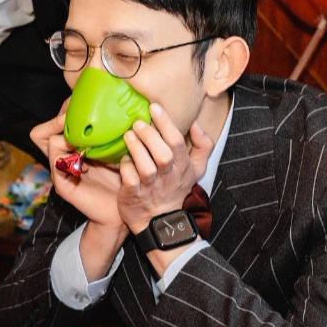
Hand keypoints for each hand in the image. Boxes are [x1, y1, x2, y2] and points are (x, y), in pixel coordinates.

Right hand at [33, 102, 125, 230]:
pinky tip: (89, 151)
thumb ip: (110, 134)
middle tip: (81, 114)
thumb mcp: (116, 150)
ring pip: (47, 140)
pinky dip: (70, 151)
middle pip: (40, 132)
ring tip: (87, 131)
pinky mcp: (63, 184)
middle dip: (60, 117)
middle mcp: (61, 159)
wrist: (122, 211)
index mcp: (71, 150)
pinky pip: (57, 161)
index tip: (83, 105)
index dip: (63, 112)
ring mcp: (59, 171)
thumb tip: (117, 107)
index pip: (53, 125)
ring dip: (66, 131)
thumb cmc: (122, 180)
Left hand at [117, 103, 213, 233]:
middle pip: (164, 155)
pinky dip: (126, 168)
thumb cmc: (175, 187)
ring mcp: (151, 187)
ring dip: (137, 149)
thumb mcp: (196, 168)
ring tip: (128, 135)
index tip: (154, 107)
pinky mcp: (134, 195)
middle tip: (138, 123)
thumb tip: (197, 123)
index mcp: (183, 167)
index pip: (178, 143)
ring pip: (146, 168)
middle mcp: (168, 176)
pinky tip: (123, 158)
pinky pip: (130, 180)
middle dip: (151, 137)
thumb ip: (203, 145)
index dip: (167, 124)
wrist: (160, 219)